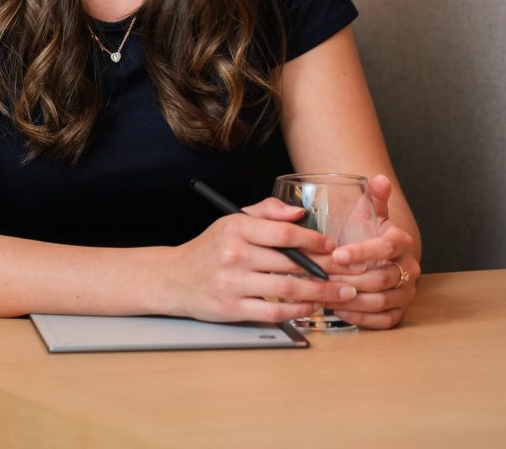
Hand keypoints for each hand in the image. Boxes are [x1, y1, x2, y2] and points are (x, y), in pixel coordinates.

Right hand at [167, 197, 359, 323]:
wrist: (175, 278)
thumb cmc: (210, 249)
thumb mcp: (232, 221)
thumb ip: (266, 212)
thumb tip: (298, 212)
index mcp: (236, 228)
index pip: (284, 232)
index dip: (313, 240)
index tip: (332, 246)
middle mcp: (234, 254)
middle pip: (291, 263)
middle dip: (326, 269)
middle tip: (349, 273)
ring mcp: (232, 283)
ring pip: (286, 288)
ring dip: (319, 293)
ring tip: (341, 293)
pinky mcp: (232, 309)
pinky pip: (274, 311)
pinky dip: (298, 310)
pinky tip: (312, 306)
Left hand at [326, 174, 419, 328]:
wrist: (377, 255)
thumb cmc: (367, 232)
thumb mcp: (368, 212)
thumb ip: (373, 197)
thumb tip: (380, 179)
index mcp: (401, 242)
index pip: (386, 247)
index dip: (362, 251)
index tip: (337, 253)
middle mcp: (409, 268)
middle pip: (381, 278)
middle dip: (349, 278)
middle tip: (323, 276)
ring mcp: (406, 292)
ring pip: (380, 300)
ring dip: (351, 298)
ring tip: (326, 292)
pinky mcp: (399, 311)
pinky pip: (383, 320)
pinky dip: (360, 317)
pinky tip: (339, 309)